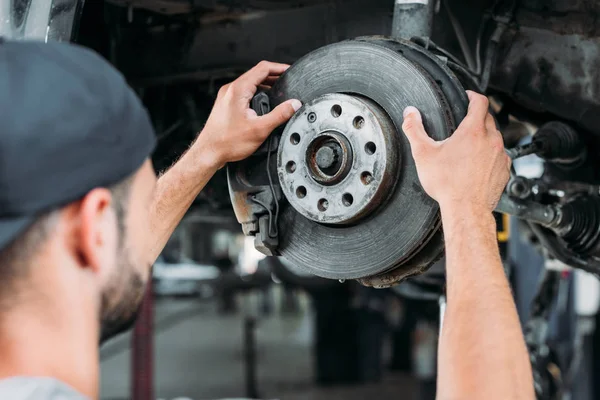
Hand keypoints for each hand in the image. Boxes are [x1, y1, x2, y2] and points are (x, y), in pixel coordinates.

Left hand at [198, 61, 301, 167]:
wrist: (209, 153)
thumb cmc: (227, 142)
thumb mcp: (260, 129)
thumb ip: (280, 115)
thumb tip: (294, 105)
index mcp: (238, 90)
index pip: (263, 68)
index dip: (279, 68)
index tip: (290, 70)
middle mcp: (230, 90)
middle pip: (256, 74)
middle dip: (274, 77)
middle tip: (288, 83)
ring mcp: (227, 96)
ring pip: (250, 84)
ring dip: (265, 86)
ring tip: (278, 93)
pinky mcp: (226, 104)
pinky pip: (244, 92)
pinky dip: (256, 94)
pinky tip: (263, 105)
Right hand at [401, 91, 510, 212]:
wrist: (466, 210)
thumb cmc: (447, 184)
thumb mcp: (423, 154)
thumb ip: (414, 130)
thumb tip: (409, 113)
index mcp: (473, 131)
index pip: (480, 101)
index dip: (473, 96)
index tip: (467, 97)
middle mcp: (491, 140)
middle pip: (488, 118)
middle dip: (477, 117)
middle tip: (464, 123)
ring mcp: (501, 155)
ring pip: (495, 137)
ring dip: (484, 137)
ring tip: (469, 145)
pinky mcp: (505, 170)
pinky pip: (500, 155)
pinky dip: (490, 155)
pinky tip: (477, 164)